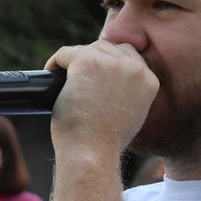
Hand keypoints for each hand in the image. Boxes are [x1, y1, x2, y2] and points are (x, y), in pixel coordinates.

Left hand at [45, 41, 158, 156]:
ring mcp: (111, 64)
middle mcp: (134, 68)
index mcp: (149, 80)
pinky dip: (55, 63)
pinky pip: (65, 53)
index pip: (128, 55)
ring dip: (74, 62)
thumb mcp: (132, 114)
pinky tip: (51, 73)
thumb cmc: (106, 142)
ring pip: (86, 49)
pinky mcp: (86, 62)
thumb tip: (111, 78)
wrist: (92, 153)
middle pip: (107, 48)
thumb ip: (129, 91)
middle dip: (91, 60)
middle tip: (77, 79)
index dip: (108, 63)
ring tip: (65, 80)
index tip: (94, 74)